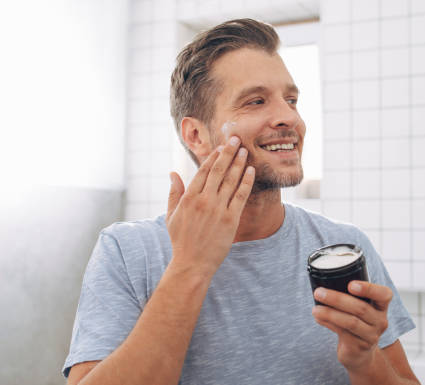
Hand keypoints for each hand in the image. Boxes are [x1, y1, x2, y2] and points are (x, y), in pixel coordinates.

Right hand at [165, 136, 254, 277]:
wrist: (192, 263)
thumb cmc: (181, 241)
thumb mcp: (171, 216)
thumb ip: (173, 193)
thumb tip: (172, 173)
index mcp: (189, 198)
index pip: (203, 171)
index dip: (213, 156)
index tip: (220, 146)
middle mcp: (203, 200)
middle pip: (218, 171)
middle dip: (228, 152)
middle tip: (235, 139)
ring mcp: (218, 209)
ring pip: (230, 180)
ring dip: (238, 163)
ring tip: (244, 150)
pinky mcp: (231, 219)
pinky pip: (241, 195)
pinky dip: (246, 181)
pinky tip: (250, 170)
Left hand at [311, 281, 392, 371]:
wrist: (359, 353)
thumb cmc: (356, 322)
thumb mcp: (359, 309)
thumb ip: (349, 297)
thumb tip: (323, 286)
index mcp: (381, 306)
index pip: (384, 295)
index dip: (369, 289)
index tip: (350, 285)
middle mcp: (380, 321)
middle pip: (361, 308)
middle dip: (337, 299)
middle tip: (319, 292)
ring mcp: (371, 335)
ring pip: (351, 322)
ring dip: (330, 313)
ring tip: (315, 309)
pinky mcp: (359, 347)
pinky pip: (343, 332)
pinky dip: (328, 323)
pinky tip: (318, 318)